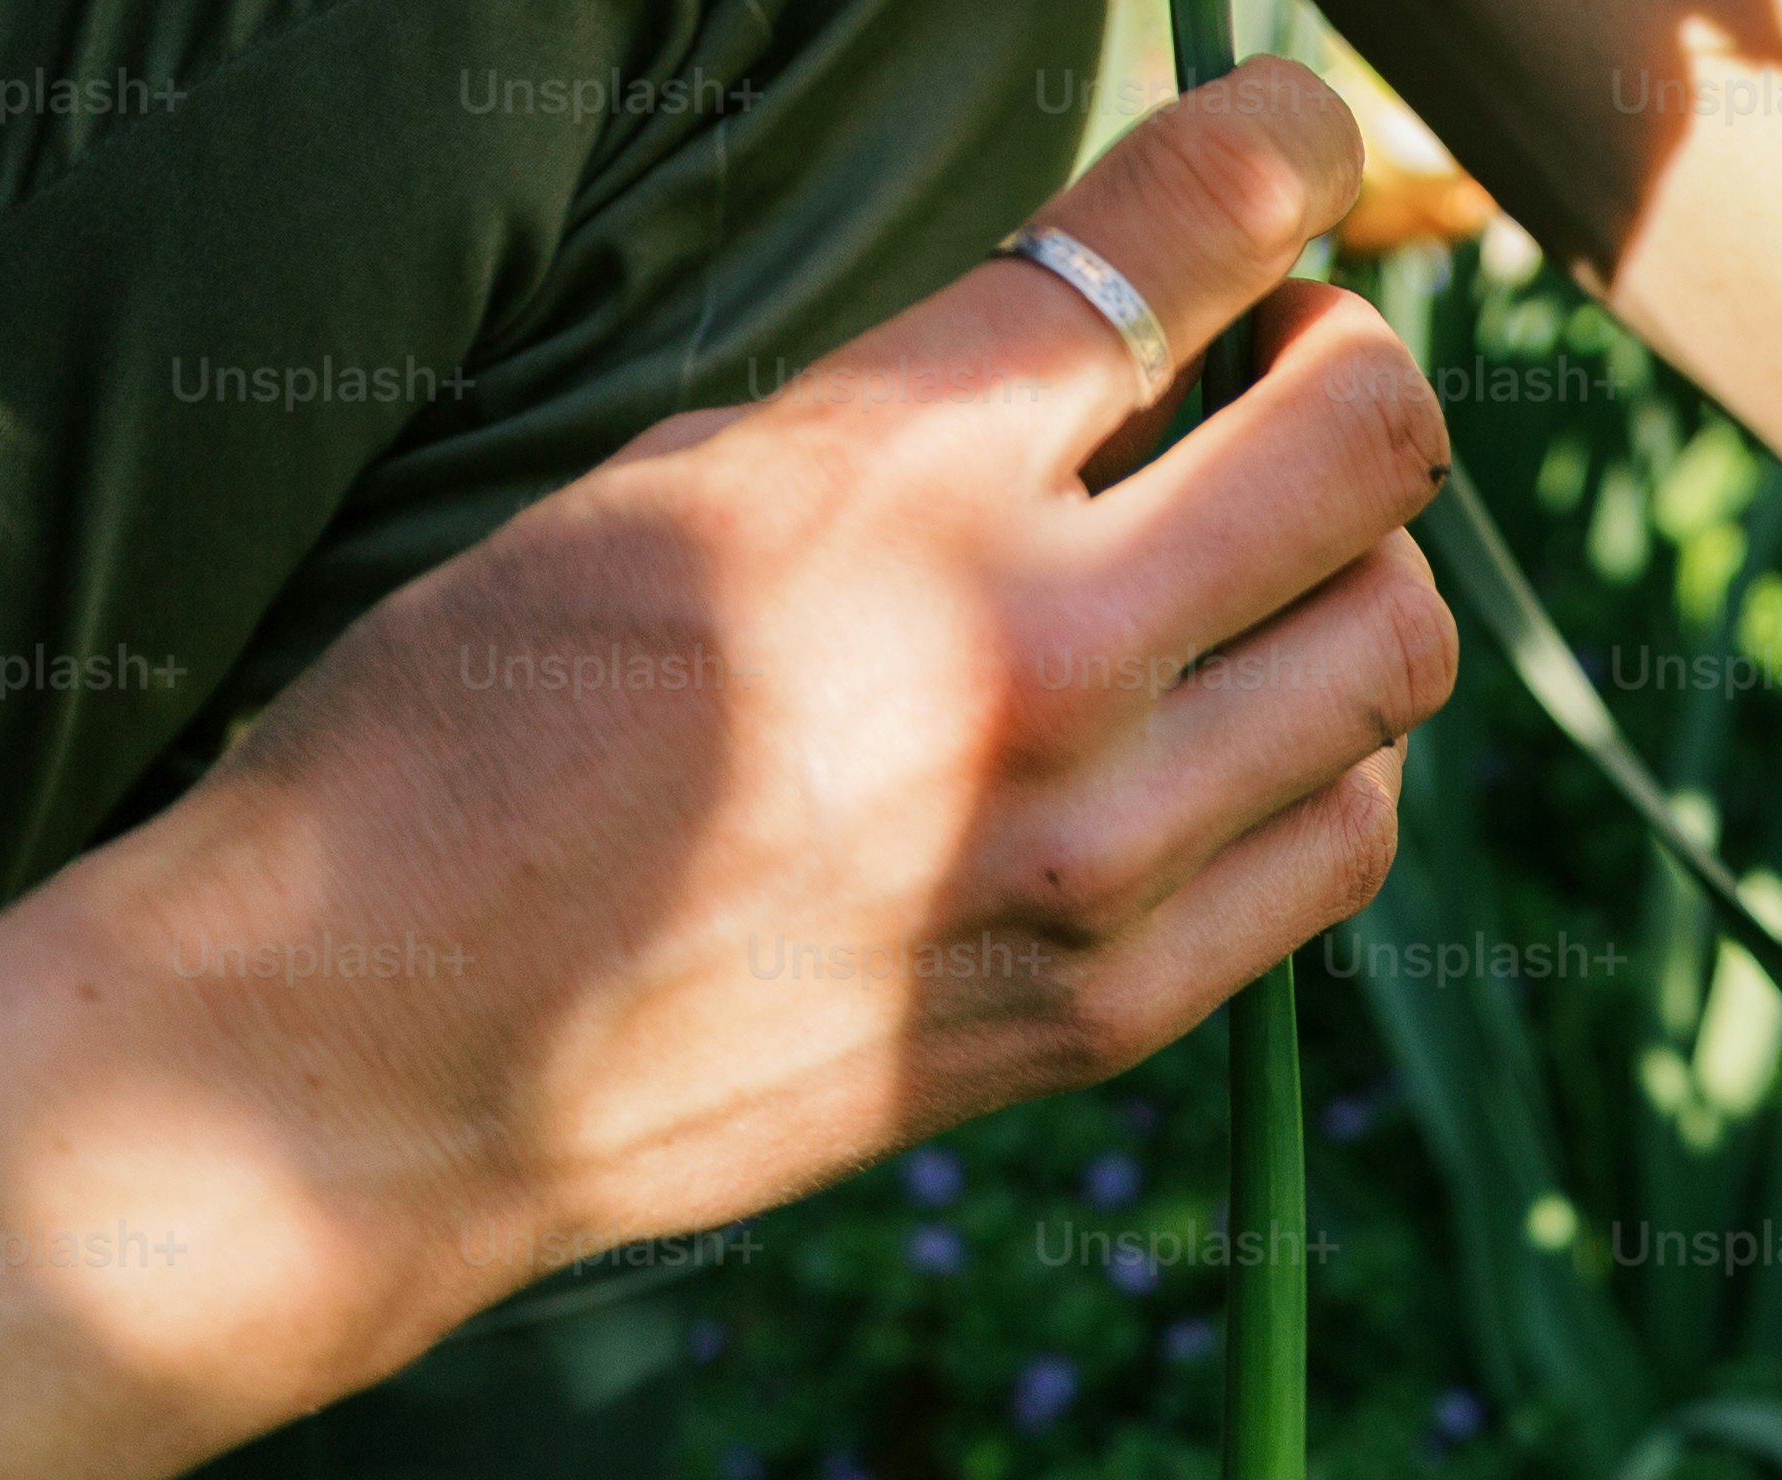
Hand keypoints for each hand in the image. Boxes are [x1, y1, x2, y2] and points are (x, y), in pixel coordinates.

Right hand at [136, 63, 1452, 1320]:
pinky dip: (1332, 753)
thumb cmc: (484, 726)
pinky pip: (1348, 836)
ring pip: (1398, 651)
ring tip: (1255, 566)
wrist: (384, 1039)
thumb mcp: (682, 484)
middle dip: (1346, 369)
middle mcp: (1036, 659)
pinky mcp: (1122, 1004)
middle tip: (1275, 373)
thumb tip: (1133, 344)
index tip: (1298, 138)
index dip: (1281, 147)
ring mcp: (1100, 852)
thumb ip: (928, 412)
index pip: (1184, 241)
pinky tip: (1243, 726)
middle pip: (1371, 446)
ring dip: (1357, 571)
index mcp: (896, 480)